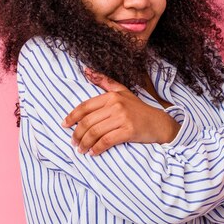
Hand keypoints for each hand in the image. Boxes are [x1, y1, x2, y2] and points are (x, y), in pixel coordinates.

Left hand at [61, 68, 180, 155]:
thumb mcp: (122, 92)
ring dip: (85, 143)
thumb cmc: (138, 109)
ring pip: (95, 132)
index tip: (64, 125)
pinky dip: (97, 148)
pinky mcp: (129, 131)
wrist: (159, 123)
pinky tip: (93, 153)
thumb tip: (87, 70)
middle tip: (73, 143)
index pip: (85, 107)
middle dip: (77, 134)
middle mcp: (116, 105)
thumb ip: (104, 82)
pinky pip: (106, 141)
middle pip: (88, 122)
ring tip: (81, 150)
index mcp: (111, 96)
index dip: (72, 117)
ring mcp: (123, 118)